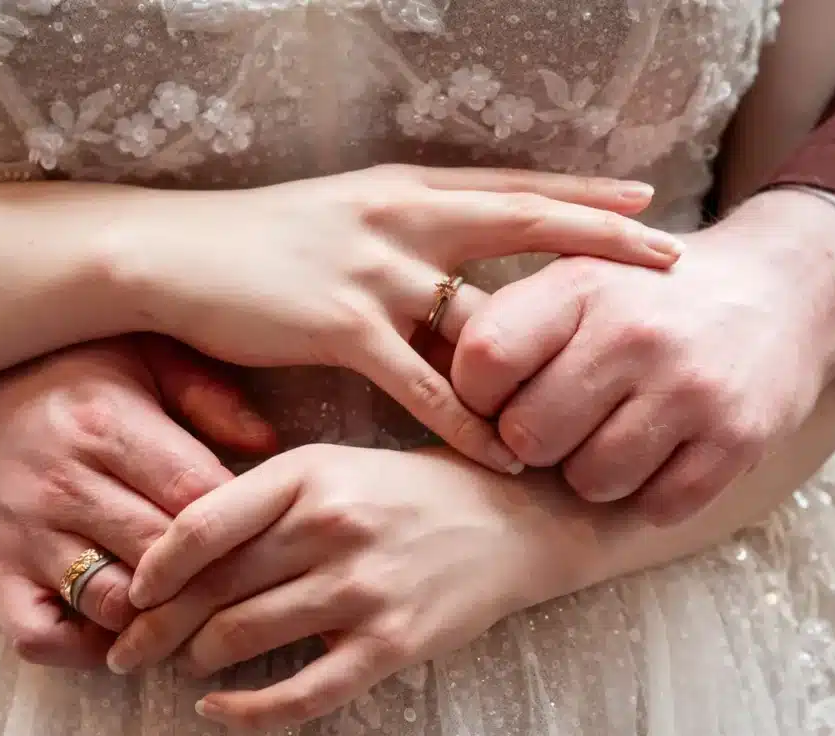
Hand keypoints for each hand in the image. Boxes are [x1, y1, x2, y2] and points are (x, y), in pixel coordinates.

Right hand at [0, 336, 275, 667]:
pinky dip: (84, 649)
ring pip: (111, 604)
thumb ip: (208, 395)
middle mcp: (62, 485)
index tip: (265, 533)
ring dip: (156, 617)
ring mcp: (24, 535)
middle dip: (210, 578)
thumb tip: (269, 445)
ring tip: (187, 606)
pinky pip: (41, 637)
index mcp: (106, 426)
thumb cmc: (69, 371)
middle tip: (244, 583)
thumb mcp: (142, 355)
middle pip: (163, 559)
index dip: (241, 526)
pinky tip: (120, 631)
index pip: (196, 500)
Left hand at [106, 445, 562, 728]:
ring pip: (243, 637)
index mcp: (308, 474)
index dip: (152, 568)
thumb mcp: (332, 468)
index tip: (131, 595)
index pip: (201, 526)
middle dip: (155, 629)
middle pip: (212, 589)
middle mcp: (332, 528)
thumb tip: (170, 551)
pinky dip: (247, 710)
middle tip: (124, 652)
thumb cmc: (405, 494)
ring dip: (196, 660)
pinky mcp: (391, 644)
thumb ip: (260, 501)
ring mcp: (363, 589)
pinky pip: (302, 693)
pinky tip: (216, 710)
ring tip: (181, 666)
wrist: (510, 523)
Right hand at [111, 165, 681, 474]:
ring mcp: (373, 269)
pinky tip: (509, 449)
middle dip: (601, 240)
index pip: (509, 186)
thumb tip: (441, 276)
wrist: (165, 253)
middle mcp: (400, 216)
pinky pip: (425, 382)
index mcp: (401, 189)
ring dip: (548, 350)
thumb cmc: (246, 246)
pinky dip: (471, 419)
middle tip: (669, 258)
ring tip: (608, 377)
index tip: (643, 201)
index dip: (579, 193)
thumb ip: (394, 242)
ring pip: (485, 311)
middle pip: (524, 223)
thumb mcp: (334, 220)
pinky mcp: (340, 325)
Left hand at [451, 190, 834, 521]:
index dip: (479, 397)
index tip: (505, 397)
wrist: (783, 290)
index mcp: (579, 287)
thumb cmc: (648, 299)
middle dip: (536, 444)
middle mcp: (633, 334)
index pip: (482, 363)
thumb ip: (508, 322)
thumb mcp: (578, 278)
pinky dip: (652, 495)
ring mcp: (690, 389)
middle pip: (529, 437)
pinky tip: (662, 456)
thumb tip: (416, 373)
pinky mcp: (737, 438)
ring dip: (594, 474)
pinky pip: (657, 507)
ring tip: (615, 436)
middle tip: (565, 424)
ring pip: (591, 482)